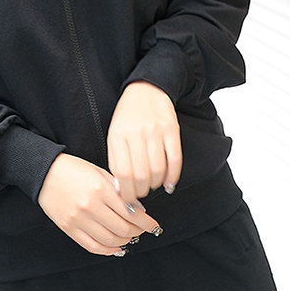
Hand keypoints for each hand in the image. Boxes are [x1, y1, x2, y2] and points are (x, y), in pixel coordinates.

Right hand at [37, 153, 159, 255]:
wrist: (45, 173)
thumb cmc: (74, 169)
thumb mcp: (99, 172)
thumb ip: (118, 190)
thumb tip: (137, 209)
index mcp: (100, 188)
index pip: (130, 212)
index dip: (146, 222)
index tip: (154, 225)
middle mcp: (90, 206)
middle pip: (122, 228)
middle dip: (138, 232)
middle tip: (144, 230)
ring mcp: (79, 219)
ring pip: (109, 240)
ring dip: (125, 241)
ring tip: (131, 237)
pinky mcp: (69, 228)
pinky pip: (92, 246)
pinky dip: (108, 250)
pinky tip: (116, 247)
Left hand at [107, 81, 181, 205]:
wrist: (146, 89)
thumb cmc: (127, 117)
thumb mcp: (114, 135)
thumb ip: (116, 160)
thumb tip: (122, 189)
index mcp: (118, 135)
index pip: (122, 173)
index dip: (127, 193)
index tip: (129, 201)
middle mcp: (137, 133)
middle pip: (141, 175)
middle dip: (141, 191)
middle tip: (140, 194)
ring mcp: (155, 131)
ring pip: (158, 170)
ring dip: (155, 185)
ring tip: (151, 185)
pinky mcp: (172, 130)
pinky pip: (175, 160)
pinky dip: (173, 177)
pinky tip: (168, 183)